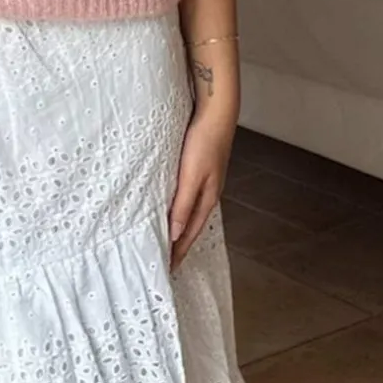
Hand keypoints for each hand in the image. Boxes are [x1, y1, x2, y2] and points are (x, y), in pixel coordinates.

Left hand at [168, 110, 234, 270]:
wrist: (216, 113)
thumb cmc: (204, 142)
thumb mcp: (191, 175)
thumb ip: (183, 204)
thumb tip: (174, 234)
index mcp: (206, 199)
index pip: (188, 234)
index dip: (178, 252)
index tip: (167, 269)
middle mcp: (207, 194)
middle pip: (190, 227)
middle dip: (179, 246)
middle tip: (165, 261)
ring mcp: (205, 183)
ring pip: (189, 214)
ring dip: (178, 229)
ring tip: (167, 241)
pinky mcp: (200, 171)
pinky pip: (188, 199)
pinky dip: (180, 211)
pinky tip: (173, 209)